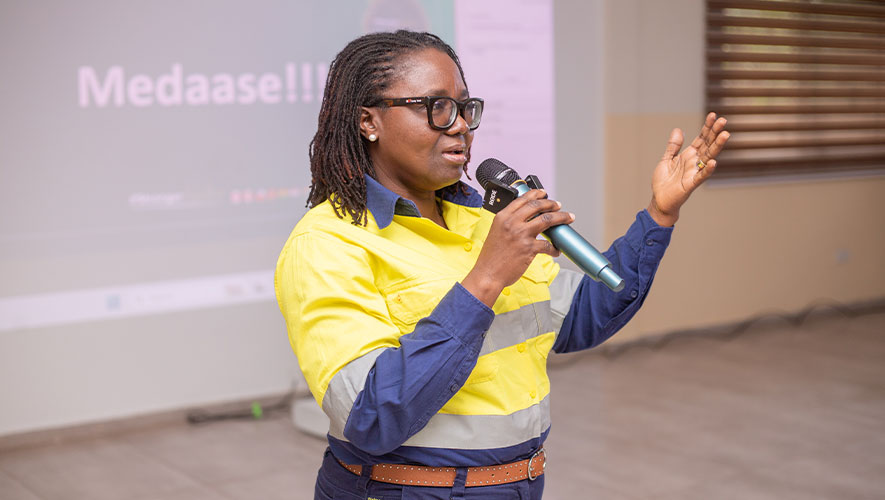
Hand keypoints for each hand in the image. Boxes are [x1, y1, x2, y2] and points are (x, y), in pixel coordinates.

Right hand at [462, 189, 573, 306]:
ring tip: (568, 218)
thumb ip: (509, 223)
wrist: (487, 274)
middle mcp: (511, 223)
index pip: (522, 199)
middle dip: (551, 204)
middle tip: (558, 205)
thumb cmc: (491, 257)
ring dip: (561, 217)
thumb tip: (526, 219)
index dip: (536, 194)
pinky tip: (557, 250)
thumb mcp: (496, 232)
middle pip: (537, 206)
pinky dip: (555, 248)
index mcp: (502, 217)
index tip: (544, 193)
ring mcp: (521, 235)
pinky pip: (548, 245)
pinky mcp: (528, 248)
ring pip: (547, 220)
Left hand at [648, 112, 729, 226]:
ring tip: (725, 135)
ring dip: (717, 146)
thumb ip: (673, 146)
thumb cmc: (664, 181)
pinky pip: (701, 176)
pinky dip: (708, 170)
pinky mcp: (691, 184)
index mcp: (689, 155)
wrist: (660, 200)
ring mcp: (694, 172)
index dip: (707, 127)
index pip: (701, 139)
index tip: (713, 115)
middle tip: (724, 120)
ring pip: (708, 157)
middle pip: (708, 145)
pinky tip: (714, 162)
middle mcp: (694, 162)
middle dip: (715, 133)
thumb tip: (678, 129)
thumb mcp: (666, 159)